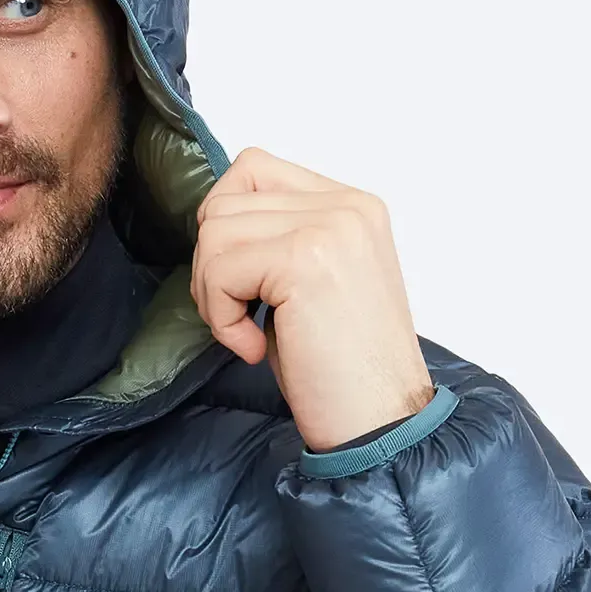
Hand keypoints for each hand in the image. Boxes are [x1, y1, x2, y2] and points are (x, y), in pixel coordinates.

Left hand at [191, 147, 433, 452]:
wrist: (380, 422)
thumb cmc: (341, 370)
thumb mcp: (312, 285)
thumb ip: (278, 238)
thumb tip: (210, 220)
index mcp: (352, 206)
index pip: (252, 169)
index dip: (224, 225)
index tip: (240, 282)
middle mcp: (346, 206)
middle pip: (224, 201)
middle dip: (212, 266)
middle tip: (240, 318)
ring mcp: (330, 227)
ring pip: (214, 231)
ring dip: (214, 292)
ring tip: (250, 333)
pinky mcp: (305, 259)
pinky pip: (220, 270)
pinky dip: (221, 318)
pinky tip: (255, 348)